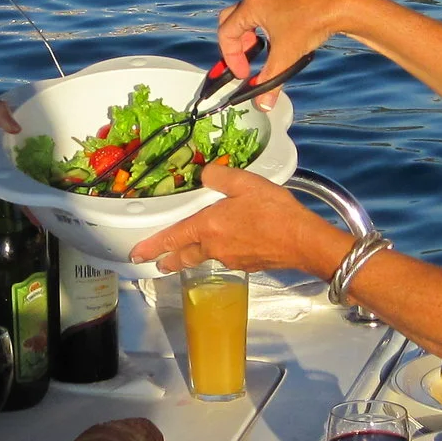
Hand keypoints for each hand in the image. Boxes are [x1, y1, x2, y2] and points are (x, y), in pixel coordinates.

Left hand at [130, 163, 349, 276]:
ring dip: (191, 258)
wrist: (303, 241)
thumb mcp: (246, 184)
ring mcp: (231, 260)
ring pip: (204, 258)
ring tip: (182, 258)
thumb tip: (205, 175)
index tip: (138, 253)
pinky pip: (225, 259)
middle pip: (184, 256)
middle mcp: (215, 248)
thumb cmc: (275, 212)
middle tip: (155, 264)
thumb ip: (221, 177)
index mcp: (209, 227)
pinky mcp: (247, 265)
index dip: (153, 245)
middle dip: (168, 260)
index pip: (173, 237)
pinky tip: (224, 248)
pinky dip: (217, 254)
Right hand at [217, 0, 364, 105]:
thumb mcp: (286, 56)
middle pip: (231, 21)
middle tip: (245, 62)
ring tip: (262, 54)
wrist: (339, 5)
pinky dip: (264, 30)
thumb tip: (263, 104)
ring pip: (249, 17)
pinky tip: (280, 43)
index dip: (231, 58)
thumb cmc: (310, 23)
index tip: (243, 74)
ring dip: (249, 37)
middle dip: (235, 45)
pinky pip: (265, 14)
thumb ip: (271, 81)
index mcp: (250, 7)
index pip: (226, 34)